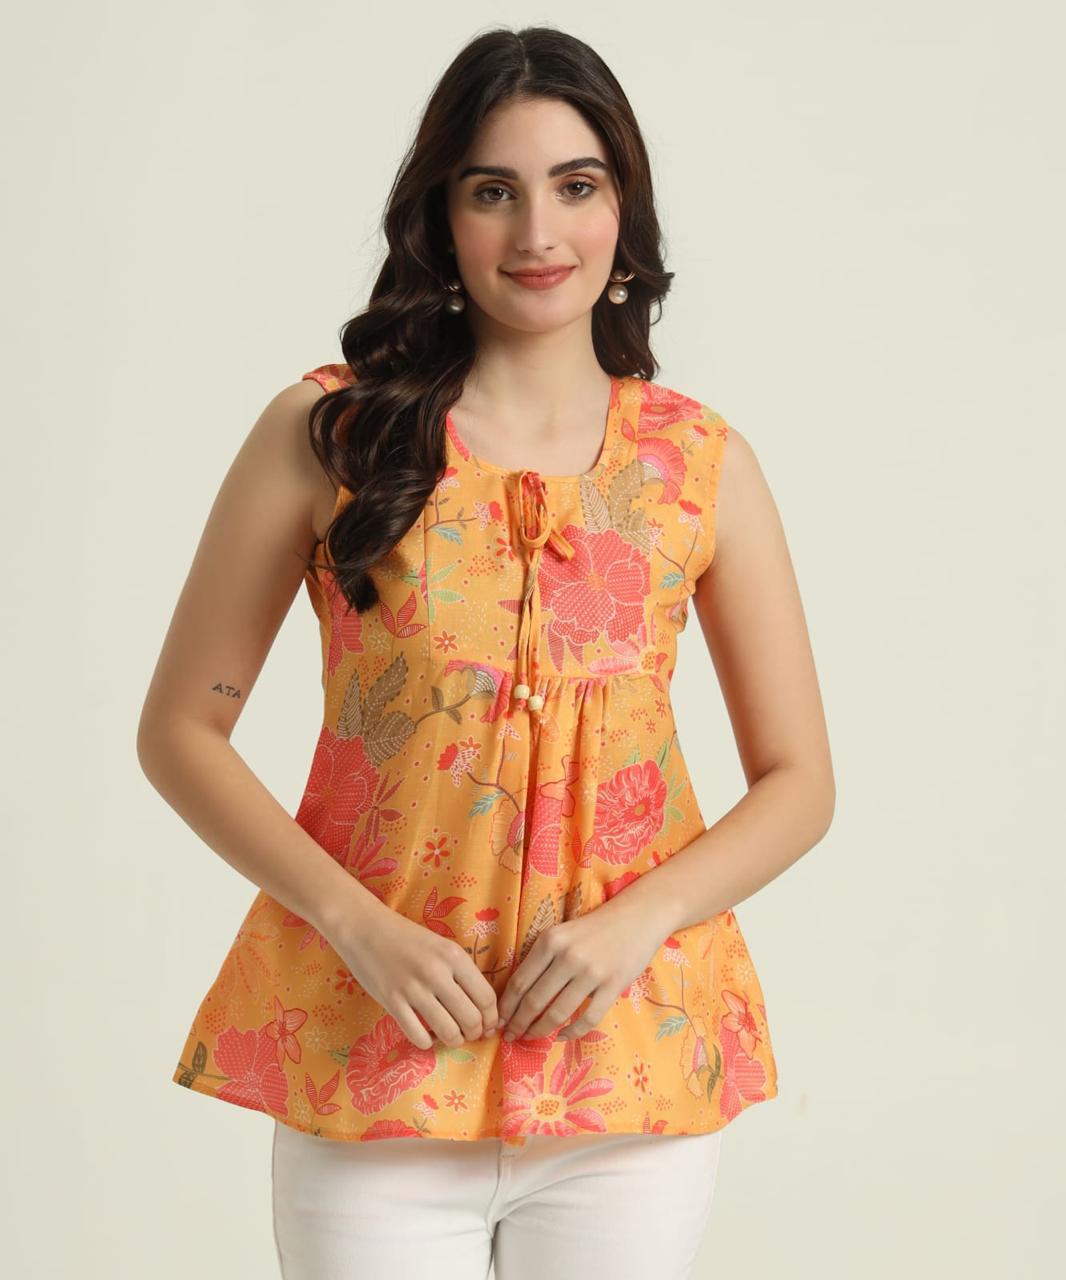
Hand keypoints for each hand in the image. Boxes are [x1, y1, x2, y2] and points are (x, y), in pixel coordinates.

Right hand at [331, 902, 499, 1051]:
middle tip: (471, 1034)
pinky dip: (427, 1043)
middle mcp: (437, 973)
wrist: (365, 928)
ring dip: (454, 1040)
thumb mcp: (441, 945)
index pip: (486, 998)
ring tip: (452, 1036)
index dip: (492, 1018)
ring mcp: (413, 989)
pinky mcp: (392, 1002)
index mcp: (454, 956)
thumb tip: (481, 1006)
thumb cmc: (406, 936)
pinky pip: (418, 1036)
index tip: (489, 1025)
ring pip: (448, 1031)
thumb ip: (461, 971)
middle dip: (475, 1033)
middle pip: (471, 1019)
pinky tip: (426, 1036)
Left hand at [497, 896, 669, 1041]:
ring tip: (532, 1037)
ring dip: (540, 1030)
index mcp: (550, 940)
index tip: (499, 1020)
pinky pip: (588, 1018)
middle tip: (510, 1035)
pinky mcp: (613, 986)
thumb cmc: (594, 926)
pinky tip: (561, 1036)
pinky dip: (571, 1032)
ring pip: (558, 1012)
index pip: (520, 981)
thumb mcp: (561, 933)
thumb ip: (542, 957)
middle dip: (519, 1023)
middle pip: (535, 1000)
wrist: (637, 917)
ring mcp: (592, 972)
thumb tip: (517, 994)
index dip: (506, 1006)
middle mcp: (568, 956)